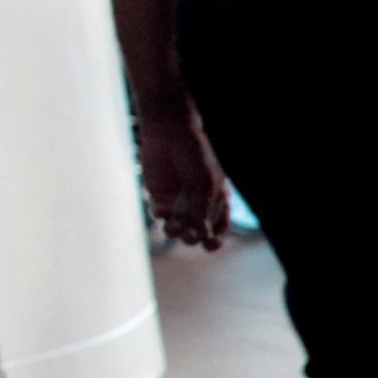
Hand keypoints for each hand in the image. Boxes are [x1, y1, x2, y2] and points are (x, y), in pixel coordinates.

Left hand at [137, 109, 226, 249]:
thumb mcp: (204, 185)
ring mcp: (177, 201)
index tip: (211, 244)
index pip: (218, 228)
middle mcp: (197, 204)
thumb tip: (202, 235)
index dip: (215, 240)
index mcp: (216, 202)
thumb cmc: (195, 157)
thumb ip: (203, 210)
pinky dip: (161, 215)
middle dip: (194, 237)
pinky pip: (160, 214)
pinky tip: (161, 209)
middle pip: (197, 232)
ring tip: (173, 226)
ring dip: (175, 231)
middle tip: (190, 234)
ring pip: (177, 228)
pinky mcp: (158, 196)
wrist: (169, 134)